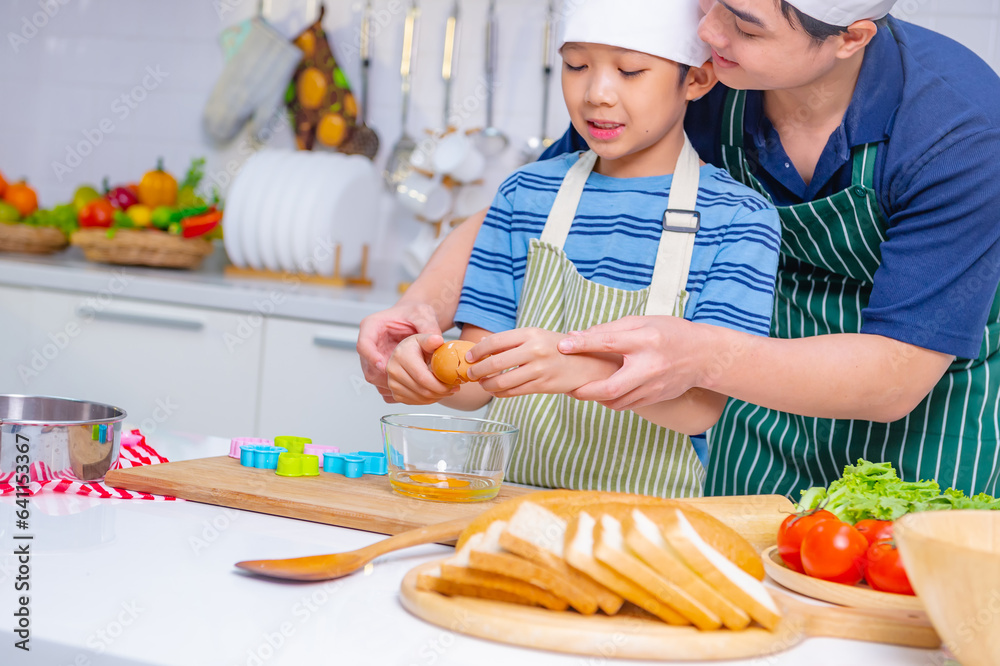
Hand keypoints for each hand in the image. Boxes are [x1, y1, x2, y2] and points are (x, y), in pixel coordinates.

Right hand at [357, 303, 441, 402]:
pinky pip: (385, 389)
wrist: (415, 322)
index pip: (363, 345)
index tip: (384, 366)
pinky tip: (421, 392)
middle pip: (369, 370)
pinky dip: (401, 393)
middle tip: (419, 383)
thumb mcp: (422, 314)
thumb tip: (437, 341)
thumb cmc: (414, 315)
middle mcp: (369, 346)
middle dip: (392, 379)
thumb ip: (428, 327)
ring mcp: (373, 362)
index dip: (371, 357)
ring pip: (377, 382)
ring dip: (398, 388)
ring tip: (425, 389)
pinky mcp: (382, 374)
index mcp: (372, 327)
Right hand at [386, 334, 458, 404]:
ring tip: (446, 390)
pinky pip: (415, 402)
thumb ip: (431, 340)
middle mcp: (394, 371)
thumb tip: (437, 340)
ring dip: (436, 397)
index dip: (440, 385)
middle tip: (453, 389)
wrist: (404, 355)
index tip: (453, 385)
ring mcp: (393, 384)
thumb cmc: (416, 348)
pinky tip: (435, 393)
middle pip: (423, 390)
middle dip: (441, 392)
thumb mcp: (424, 340)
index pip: (423, 378)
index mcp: (401, 356)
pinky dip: (428, 400)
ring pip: (420, 398)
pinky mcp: (395, 394)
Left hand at [467, 328, 620, 397]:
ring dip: (487, 385)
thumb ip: (511, 341)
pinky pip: (513, 392)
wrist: (587, 363)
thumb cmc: (557, 348)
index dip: (477, 351)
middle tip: (471, 373)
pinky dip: (500, 393)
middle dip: (477, 370)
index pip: (495, 342)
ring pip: (502, 381)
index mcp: (531, 333)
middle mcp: (535, 350)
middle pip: (495, 363)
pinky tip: (495, 390)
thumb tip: (482, 344)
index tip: (469, 357)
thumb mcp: (536, 336)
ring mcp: (540, 369)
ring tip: (482, 384)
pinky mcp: (543, 386)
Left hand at [556, 316, 702, 410]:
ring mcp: (653, 386)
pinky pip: (626, 405)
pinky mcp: (655, 398)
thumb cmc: (670, 334)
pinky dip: (610, 401)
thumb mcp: (642, 322)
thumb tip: (576, 337)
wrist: (703, 356)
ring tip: (581, 390)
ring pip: (616, 401)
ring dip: (595, 398)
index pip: (608, 342)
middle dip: (585, 391)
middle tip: (568, 387)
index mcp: (645, 340)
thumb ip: (609, 329)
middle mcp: (649, 366)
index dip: (583, 344)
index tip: (563, 346)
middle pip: (611, 387)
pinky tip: (602, 393)